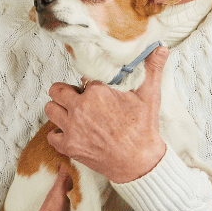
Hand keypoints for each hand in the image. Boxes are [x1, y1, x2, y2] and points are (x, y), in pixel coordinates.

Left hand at [44, 47, 168, 183]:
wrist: (139, 162)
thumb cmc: (144, 129)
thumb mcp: (150, 96)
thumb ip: (152, 70)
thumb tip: (161, 48)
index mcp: (97, 92)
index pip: (81, 79)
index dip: (89, 85)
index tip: (97, 91)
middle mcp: (80, 108)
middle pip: (57, 90)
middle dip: (66, 93)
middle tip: (79, 100)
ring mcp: (72, 128)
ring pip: (50, 109)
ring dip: (60, 110)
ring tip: (74, 114)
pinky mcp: (69, 146)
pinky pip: (52, 135)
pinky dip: (60, 134)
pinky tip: (74, 133)